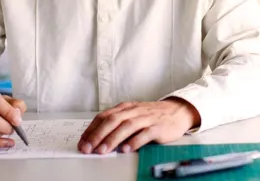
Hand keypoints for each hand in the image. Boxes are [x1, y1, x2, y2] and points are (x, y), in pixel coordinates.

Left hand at [78, 98, 200, 154]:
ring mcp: (146, 118)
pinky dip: (134, 141)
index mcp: (125, 108)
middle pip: (113, 120)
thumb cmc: (151, 115)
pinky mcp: (158, 127)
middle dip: (98, 135)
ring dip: (113, 139)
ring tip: (103, 150)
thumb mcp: (132, 115)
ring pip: (126, 126)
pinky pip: (145, 134)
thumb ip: (117, 124)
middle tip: (88, 148)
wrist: (177, 111)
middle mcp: (134, 111)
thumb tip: (97, 138)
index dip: (92, 129)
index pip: (104, 116)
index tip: (82, 142)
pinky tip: (126, 149)